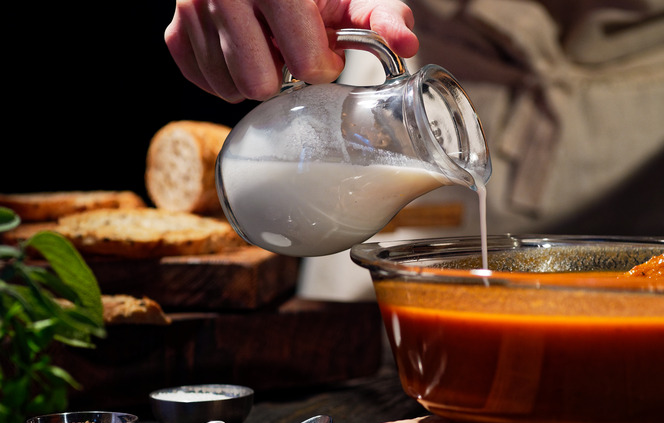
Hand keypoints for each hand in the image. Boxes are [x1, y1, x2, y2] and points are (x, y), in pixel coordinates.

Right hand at [165, 0, 417, 101]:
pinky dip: (226, 77)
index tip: (323, 53)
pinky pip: (202, 81)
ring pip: (230, 89)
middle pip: (259, 85)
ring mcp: (193, 11)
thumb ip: (381, 15)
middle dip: (285, 79)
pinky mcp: (175, 29)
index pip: (305, 64)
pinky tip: (243, 53)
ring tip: (267, 48)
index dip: (322, 67)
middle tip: (292, 55)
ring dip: (257, 77)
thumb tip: (407, 46)